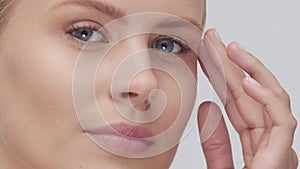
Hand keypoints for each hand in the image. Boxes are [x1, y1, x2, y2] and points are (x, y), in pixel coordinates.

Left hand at [197, 29, 297, 168]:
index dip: (222, 76)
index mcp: (253, 143)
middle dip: (232, 64)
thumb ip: (216, 141)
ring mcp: (278, 147)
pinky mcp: (282, 158)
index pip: (236, 101)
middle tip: (214, 39)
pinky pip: (280, 122)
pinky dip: (267, 100)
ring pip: (267, 99)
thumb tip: (207, 105)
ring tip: (231, 48)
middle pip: (249, 95)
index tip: (208, 55)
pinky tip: (246, 81)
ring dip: (250, 71)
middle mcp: (269, 140)